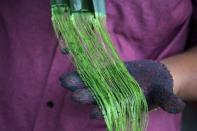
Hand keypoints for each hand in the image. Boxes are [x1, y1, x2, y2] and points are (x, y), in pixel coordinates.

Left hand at [59, 60, 184, 118]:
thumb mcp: (164, 94)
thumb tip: (178, 107)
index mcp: (123, 104)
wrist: (153, 76)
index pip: (111, 111)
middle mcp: (111, 96)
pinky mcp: (105, 72)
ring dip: (78, 83)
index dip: (103, 111)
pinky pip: (92, 72)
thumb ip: (168, 100)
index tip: (94, 112)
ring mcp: (106, 84)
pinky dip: (82, 70)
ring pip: (89, 85)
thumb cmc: (158, 88)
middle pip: (96, 98)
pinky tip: (72, 68)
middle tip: (75, 96)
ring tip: (65, 80)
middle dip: (86, 97)